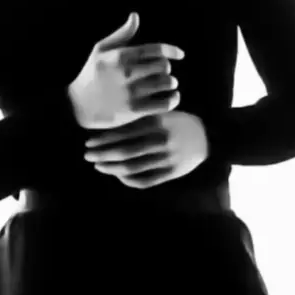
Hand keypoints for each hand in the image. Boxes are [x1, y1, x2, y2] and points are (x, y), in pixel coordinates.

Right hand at [68, 12, 184, 129]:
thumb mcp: (101, 50)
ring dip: (171, 83)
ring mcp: (131, 92)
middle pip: (163, 66)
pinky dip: (173, 100)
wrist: (77, 105)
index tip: (180, 55)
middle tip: (163, 72)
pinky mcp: (134, 110)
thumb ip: (122, 34)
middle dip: (166, 68)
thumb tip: (135, 15)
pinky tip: (172, 97)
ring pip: (166, 83)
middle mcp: (127, 73)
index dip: (172, 51)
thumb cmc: (92, 74)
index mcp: (121, 56)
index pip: (155, 50)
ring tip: (168, 85)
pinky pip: (164, 103)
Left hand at [83, 111, 209, 188]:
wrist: (206, 137)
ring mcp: (165, 159)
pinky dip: (128, 180)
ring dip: (111, 168)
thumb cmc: (177, 122)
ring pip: (132, 168)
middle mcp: (160, 141)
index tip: (89, 142)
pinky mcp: (171, 173)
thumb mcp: (160, 114)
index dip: (103, 140)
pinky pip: (145, 180)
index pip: (123, 133)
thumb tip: (108, 129)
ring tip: (99, 165)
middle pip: (124, 152)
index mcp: (155, 123)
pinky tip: (118, 175)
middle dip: (102, 154)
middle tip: (87, 155)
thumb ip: (139, 120)